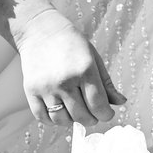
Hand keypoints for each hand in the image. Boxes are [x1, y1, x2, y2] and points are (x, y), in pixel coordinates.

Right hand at [9, 1, 126, 126]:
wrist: (41, 31)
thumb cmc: (72, 44)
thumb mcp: (94, 59)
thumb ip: (106, 83)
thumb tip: (121, 102)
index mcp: (85, 70)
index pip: (98, 105)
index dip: (106, 114)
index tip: (107, 113)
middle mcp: (65, 81)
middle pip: (81, 116)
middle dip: (92, 119)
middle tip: (93, 114)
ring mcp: (46, 87)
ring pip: (61, 120)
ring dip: (72, 121)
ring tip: (76, 112)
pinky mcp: (30, 90)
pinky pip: (42, 117)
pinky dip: (53, 121)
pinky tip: (60, 112)